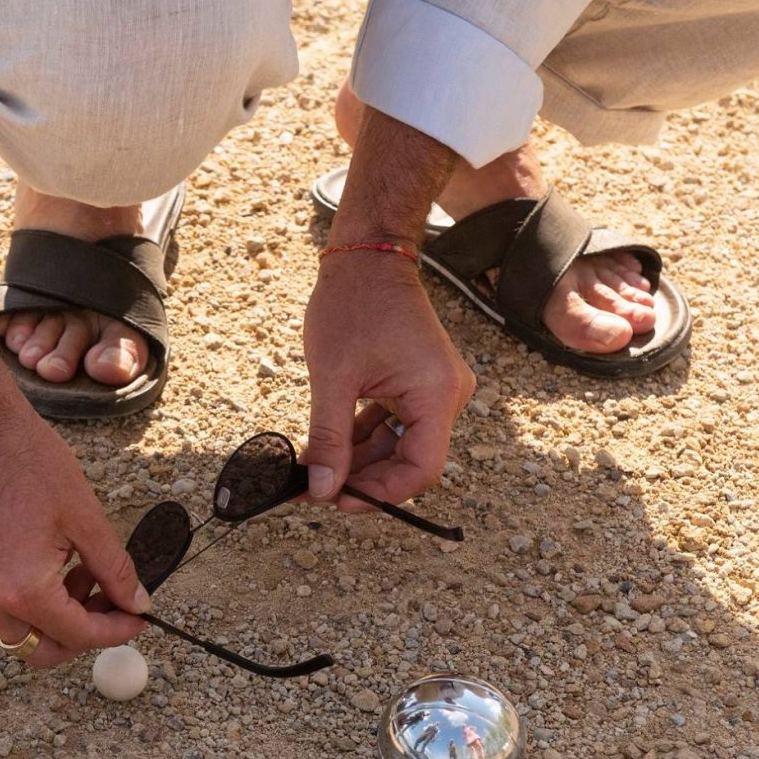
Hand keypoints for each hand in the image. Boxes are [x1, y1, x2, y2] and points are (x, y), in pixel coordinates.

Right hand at [0, 403, 149, 668]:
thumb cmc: (27, 462)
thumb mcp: (85, 517)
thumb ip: (114, 569)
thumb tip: (136, 602)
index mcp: (24, 590)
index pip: (78, 635)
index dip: (116, 630)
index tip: (138, 617)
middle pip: (43, 649)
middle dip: (81, 632)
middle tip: (107, 598)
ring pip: (18, 631)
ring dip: (53, 616)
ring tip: (77, 570)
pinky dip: (26, 600)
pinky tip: (47, 560)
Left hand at [301, 252, 474, 510]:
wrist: (367, 258)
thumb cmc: (353, 305)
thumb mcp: (334, 378)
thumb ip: (330, 438)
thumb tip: (322, 489)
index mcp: (436, 396)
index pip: (421, 470)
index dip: (380, 494)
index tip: (337, 500)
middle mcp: (446, 397)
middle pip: (409, 462)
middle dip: (361, 479)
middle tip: (313, 489)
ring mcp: (434, 391)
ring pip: (397, 447)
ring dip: (357, 462)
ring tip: (312, 472)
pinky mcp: (418, 386)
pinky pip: (394, 426)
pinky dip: (362, 439)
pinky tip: (327, 448)